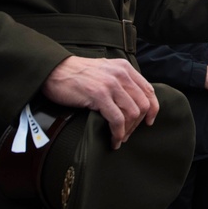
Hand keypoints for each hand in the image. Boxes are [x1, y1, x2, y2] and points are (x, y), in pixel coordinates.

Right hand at [42, 56, 158, 149]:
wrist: (54, 70)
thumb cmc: (77, 74)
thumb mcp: (105, 70)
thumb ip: (120, 81)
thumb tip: (133, 102)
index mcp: (124, 68)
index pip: (149, 91)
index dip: (152, 109)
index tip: (149, 122)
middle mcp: (121, 74)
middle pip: (143, 105)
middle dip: (138, 124)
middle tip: (127, 134)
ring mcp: (111, 84)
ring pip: (132, 114)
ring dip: (128, 131)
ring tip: (119, 139)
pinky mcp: (99, 95)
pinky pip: (117, 119)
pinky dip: (118, 133)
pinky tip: (113, 140)